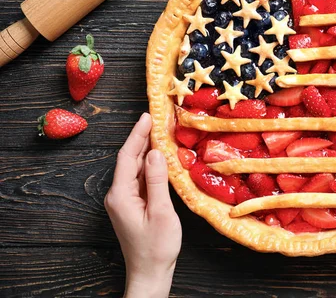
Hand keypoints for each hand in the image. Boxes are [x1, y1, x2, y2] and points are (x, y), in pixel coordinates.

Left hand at [104, 113, 181, 297]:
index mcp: (120, 195)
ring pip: (135, 169)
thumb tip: (155, 153)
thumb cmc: (156, 247)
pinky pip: (141, 180)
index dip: (137, 135)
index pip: (126, 157)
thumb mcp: (161, 212)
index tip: (148, 116)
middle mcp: (118, 195)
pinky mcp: (133, 205)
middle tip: (157, 119)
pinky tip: (162, 159)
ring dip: (147, 152)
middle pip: (129, 160)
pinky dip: (151, 167)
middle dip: (143, 139)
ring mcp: (125, 201)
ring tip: (161, 133)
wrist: (150, 273)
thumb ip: (157, 180)